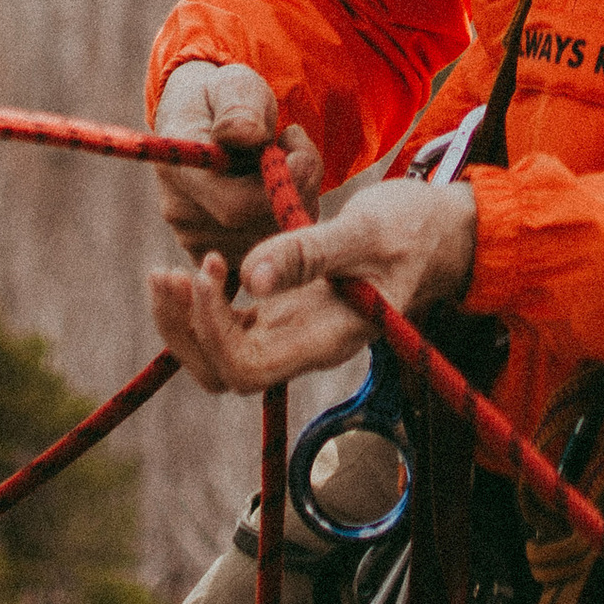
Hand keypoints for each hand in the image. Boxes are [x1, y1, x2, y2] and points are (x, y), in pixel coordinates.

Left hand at [149, 175, 477, 397]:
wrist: (440, 235)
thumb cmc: (411, 230)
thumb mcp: (364, 230)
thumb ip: (310, 253)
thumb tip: (251, 275)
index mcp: (326, 340)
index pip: (248, 366)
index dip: (215, 328)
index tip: (212, 267)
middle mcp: (304, 347)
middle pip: (225, 373)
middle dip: (186, 331)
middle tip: (164, 275)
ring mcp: (294, 333)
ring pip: (222, 356)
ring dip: (187, 322)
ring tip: (164, 275)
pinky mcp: (287, 311)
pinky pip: (233, 327)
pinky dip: (206, 304)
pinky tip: (200, 266)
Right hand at [150, 61, 322, 280]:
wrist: (201, 117)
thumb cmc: (222, 98)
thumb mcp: (234, 86)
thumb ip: (240, 107)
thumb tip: (246, 134)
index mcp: (180, 171)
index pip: (237, 207)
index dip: (281, 186)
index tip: (298, 147)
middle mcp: (181, 214)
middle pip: (257, 229)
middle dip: (294, 193)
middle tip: (298, 152)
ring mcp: (195, 240)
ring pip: (267, 244)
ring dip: (292, 209)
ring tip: (283, 170)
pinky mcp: (212, 254)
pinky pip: (261, 259)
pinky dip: (281, 232)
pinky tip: (277, 200)